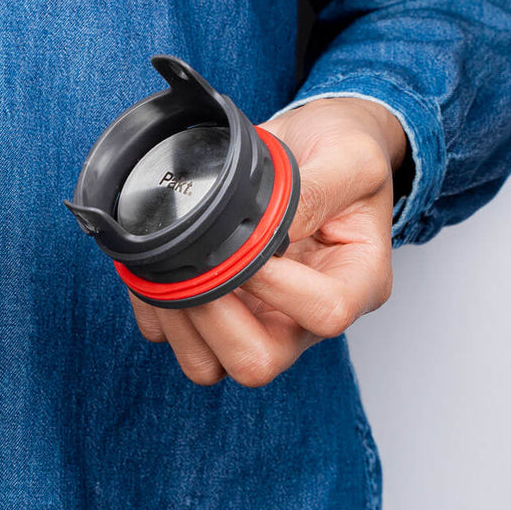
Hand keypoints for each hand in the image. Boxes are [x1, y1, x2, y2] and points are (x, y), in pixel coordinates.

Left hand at [130, 98, 407, 386]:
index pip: (326, 314)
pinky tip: (159, 266)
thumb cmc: (339, 153)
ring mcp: (258, 321)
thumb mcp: (349, 157)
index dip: (277, 286)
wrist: (311, 145)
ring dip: (179, 321)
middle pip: (258, 361)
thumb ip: (316, 190)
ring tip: (174, 267)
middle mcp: (304, 317)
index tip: (247, 241)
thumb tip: (266, 227)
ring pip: (209, 364)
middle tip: (198, 262)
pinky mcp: (218, 315)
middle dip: (215, 316)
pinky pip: (171, 337)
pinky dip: (154, 309)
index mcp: (356, 282)